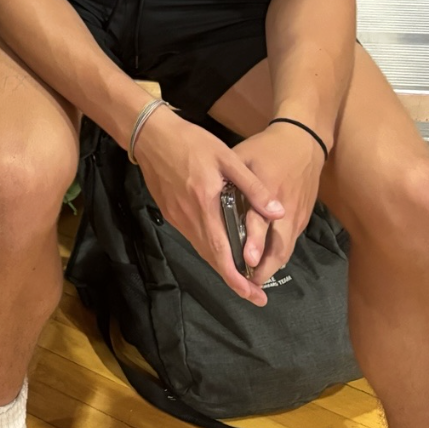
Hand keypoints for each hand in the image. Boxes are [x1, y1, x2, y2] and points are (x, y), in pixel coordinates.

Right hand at [132, 107, 284, 304]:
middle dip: (233, 279)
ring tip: (242, 272)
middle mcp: (188, 217)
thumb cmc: (191, 141)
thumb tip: (278, 213)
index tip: (253, 294)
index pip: (221, 253)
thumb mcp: (226, 159)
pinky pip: (193, 236)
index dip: (237, 278)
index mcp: (205, 205)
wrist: (150, 134)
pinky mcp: (169, 211)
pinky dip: (209, 247)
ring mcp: (176, 216)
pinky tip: (221, 244)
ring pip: (201, 248)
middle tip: (255, 293)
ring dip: (221, 264)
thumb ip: (253, 188)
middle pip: (211, 258)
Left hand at [231, 123, 326, 283]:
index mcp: (268, 193)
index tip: (245, 260)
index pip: (260, 223)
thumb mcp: (243, 157)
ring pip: (286, 249)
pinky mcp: (303, 218)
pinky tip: (263, 261)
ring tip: (253, 279)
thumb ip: (230, 180)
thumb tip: (210, 198)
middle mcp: (286, 210)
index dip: (253, 243)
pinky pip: (290, 242)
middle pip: (279, 247)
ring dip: (271, 265)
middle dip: (264, 268)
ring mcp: (297, 216)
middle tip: (249, 284)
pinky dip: (277, 255)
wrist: (304, 142)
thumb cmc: (266, 148)